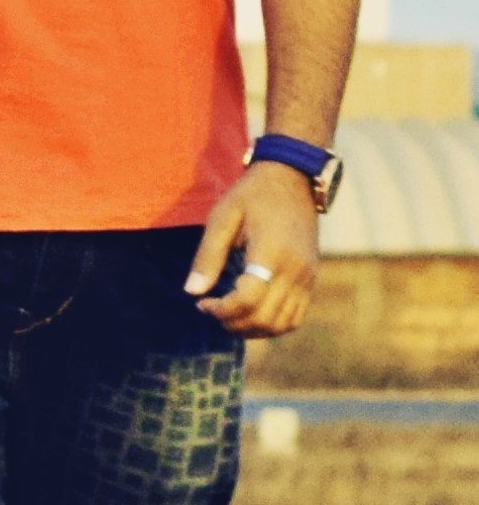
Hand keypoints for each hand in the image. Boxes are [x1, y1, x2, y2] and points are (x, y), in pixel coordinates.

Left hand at [184, 162, 318, 336]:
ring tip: (230, 314)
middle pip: (264, 318)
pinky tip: (252, 311)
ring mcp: (307, 276)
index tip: (202, 303)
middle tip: (212, 310)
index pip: (248, 300)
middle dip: (233, 323)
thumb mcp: (223, 217)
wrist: (293, 176)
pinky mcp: (312, 279)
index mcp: (271, 252)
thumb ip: (208, 256)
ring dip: (252, 328)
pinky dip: (272, 324)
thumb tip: (192, 292)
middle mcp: (295, 269)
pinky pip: (295, 317)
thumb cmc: (252, 195)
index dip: (221, 311)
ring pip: (281, 324)